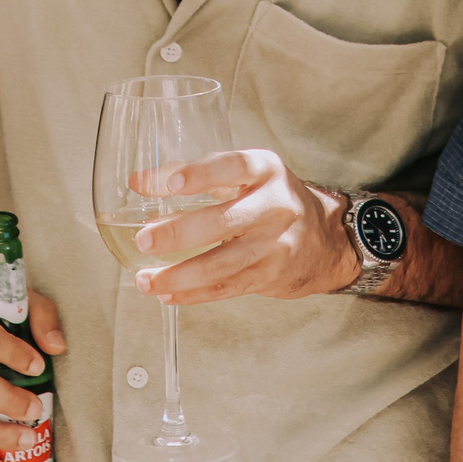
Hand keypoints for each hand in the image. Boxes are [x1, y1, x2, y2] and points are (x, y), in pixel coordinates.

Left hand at [131, 149, 359, 305]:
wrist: (324, 239)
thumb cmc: (271, 200)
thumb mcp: (242, 176)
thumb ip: (192, 174)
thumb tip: (138, 182)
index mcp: (265, 171)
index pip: (234, 167)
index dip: (203, 174)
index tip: (172, 184)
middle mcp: (276, 206)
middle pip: (224, 221)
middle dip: (179, 233)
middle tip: (144, 239)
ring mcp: (276, 245)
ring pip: (222, 264)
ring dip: (179, 274)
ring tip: (145, 279)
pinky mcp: (270, 276)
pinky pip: (226, 288)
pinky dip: (193, 294)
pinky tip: (166, 293)